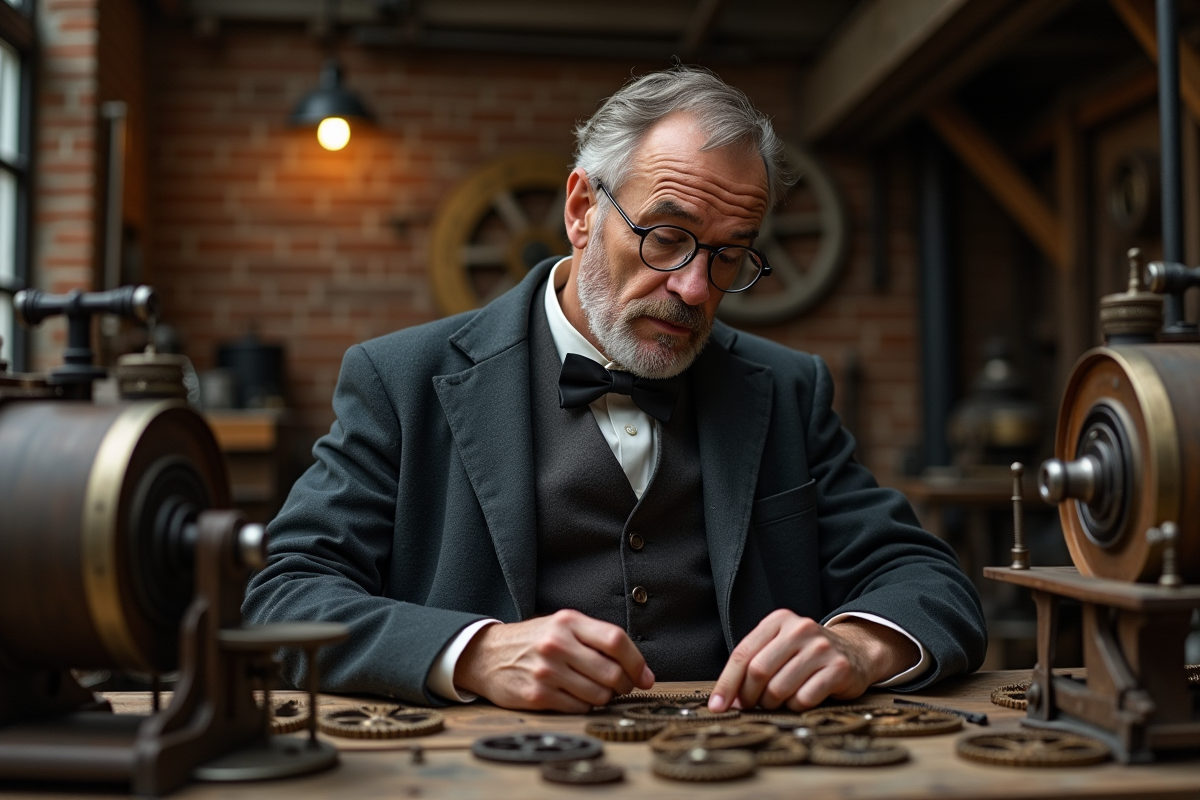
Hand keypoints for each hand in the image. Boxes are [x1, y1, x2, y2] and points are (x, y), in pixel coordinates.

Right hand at [454, 609, 654, 711]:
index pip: (615, 640)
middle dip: (624, 684)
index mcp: (568, 622)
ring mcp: (546, 671)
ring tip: (595, 689)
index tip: (645, 677)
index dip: (637, 662)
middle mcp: (557, 644)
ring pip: (599, 694)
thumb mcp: (563, 627)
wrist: (487, 655)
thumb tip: (641, 671)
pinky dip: (585, 705)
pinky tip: (575, 696)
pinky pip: (579, 707)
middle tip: (621, 686)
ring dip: (605, 696)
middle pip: (611, 672)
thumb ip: (598, 640)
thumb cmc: (534, 641)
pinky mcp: (537, 695)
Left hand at [707, 610, 917, 712]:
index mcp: (779, 620)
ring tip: (778, 701)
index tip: (717, 706)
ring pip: (780, 688)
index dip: (727, 683)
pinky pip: (804, 699)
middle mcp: (800, 629)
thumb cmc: (805, 654)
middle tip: (752, 705)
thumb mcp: (778, 646)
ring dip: (773, 703)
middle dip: (750, 696)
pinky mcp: (839, 668)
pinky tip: (799, 699)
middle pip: (758, 671)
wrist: (854, 651)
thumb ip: (752, 664)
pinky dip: (795, 706)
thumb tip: (726, 699)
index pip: (743, 654)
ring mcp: (821, 648)